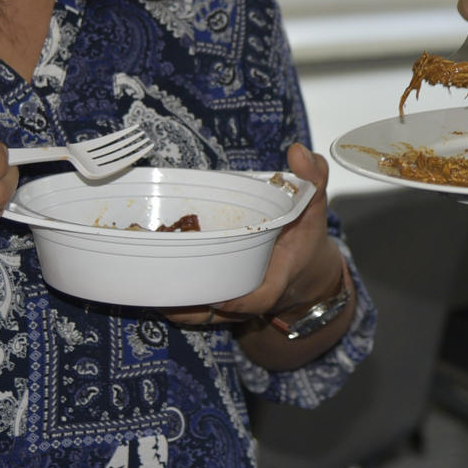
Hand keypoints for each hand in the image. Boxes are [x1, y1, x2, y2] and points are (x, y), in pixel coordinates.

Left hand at [162, 143, 341, 324]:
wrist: (307, 273)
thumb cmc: (306, 237)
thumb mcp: (315, 206)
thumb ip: (312, 178)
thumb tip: (299, 151)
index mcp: (280, 275)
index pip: (263, 296)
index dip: (241, 301)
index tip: (220, 299)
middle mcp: (256, 295)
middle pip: (223, 312)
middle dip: (195, 308)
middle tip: (165, 297)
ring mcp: (239, 304)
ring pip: (207, 316)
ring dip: (181, 310)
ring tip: (152, 297)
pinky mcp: (225, 305)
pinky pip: (201, 312)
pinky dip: (180, 307)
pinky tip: (154, 294)